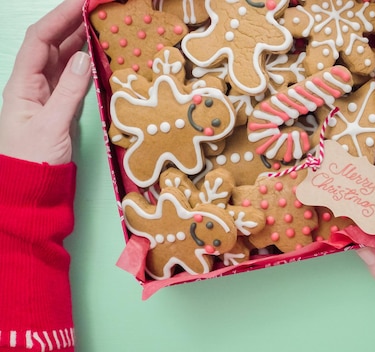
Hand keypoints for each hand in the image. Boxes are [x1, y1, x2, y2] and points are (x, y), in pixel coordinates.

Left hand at [0, 0, 91, 164]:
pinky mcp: (59, 105)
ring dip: (81, 39)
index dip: (61, 16)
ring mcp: (46, 93)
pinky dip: (86, 62)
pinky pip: (72, 75)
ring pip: (63, 57)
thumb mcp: (52, 126)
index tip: (83, 2)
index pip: (41, 39)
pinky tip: (99, 55)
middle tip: (99, 10)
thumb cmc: (33, 161)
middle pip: (52, 42)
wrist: (31, 190)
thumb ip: (69, 91)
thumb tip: (84, 57)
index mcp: (23, 84)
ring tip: (103, 25)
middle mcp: (33, 83)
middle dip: (73, 22)